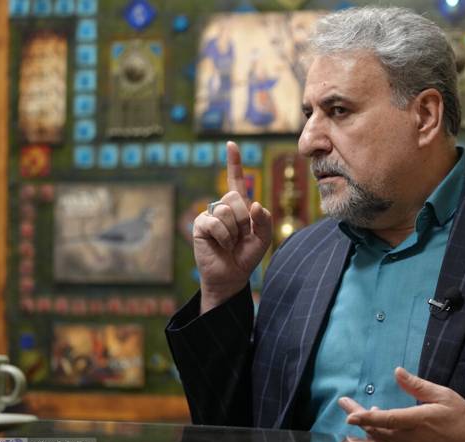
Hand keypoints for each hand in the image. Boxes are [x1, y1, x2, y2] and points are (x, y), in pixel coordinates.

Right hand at [193, 141, 271, 312]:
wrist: (231, 275)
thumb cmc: (247, 255)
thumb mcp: (263, 238)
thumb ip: (264, 220)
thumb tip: (253, 204)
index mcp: (239, 205)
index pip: (237, 180)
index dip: (234, 162)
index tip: (231, 144)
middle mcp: (223, 206)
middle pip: (236, 198)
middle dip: (244, 220)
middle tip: (241, 237)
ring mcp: (210, 214)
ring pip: (227, 211)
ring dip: (234, 231)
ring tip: (230, 243)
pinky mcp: (200, 225)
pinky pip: (216, 223)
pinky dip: (224, 237)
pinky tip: (221, 245)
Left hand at [339, 367, 464, 441]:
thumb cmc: (464, 421)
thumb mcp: (444, 396)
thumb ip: (417, 386)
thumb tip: (398, 372)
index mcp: (419, 421)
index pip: (385, 419)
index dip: (365, 417)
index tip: (349, 413)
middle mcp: (412, 441)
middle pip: (377, 431)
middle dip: (359, 417)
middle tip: (347, 405)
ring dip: (369, 430)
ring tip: (363, 416)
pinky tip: (380, 433)